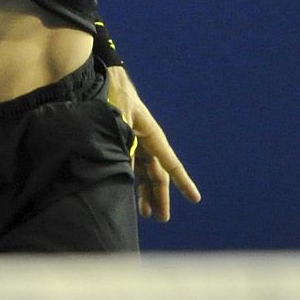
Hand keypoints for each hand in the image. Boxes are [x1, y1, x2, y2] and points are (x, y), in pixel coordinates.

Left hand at [105, 65, 200, 220]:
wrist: (104, 81)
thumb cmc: (115, 97)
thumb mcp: (120, 121)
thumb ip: (125, 145)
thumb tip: (128, 170)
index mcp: (152, 136)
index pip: (171, 165)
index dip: (183, 183)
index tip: (196, 199)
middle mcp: (147, 141)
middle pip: (157, 174)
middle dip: (160, 197)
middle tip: (162, 218)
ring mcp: (136, 140)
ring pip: (144, 172)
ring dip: (145, 192)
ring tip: (145, 213)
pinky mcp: (123, 140)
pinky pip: (131, 164)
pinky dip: (131, 179)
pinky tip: (129, 193)